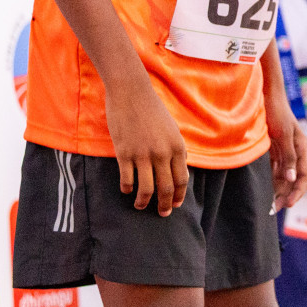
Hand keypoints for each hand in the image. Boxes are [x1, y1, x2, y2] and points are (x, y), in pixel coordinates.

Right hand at [105, 81, 188, 215]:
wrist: (131, 92)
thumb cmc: (152, 109)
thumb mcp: (171, 129)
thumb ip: (175, 149)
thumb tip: (178, 167)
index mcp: (177, 147)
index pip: (182, 179)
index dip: (179, 195)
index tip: (175, 204)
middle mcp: (163, 153)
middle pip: (166, 188)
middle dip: (164, 205)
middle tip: (162, 214)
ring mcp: (143, 154)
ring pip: (146, 189)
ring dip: (144, 202)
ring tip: (140, 207)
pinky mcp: (125, 153)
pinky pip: (127, 179)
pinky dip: (127, 189)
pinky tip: (126, 190)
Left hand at [265, 90, 306, 209]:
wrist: (266, 94)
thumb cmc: (277, 111)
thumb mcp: (284, 135)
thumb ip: (288, 157)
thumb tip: (292, 180)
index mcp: (302, 148)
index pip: (304, 176)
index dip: (298, 192)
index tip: (287, 204)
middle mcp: (295, 151)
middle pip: (294, 179)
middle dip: (286, 195)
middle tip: (274, 209)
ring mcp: (284, 150)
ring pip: (284, 176)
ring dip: (278, 190)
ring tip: (268, 203)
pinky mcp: (274, 149)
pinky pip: (275, 169)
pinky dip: (271, 180)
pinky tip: (264, 188)